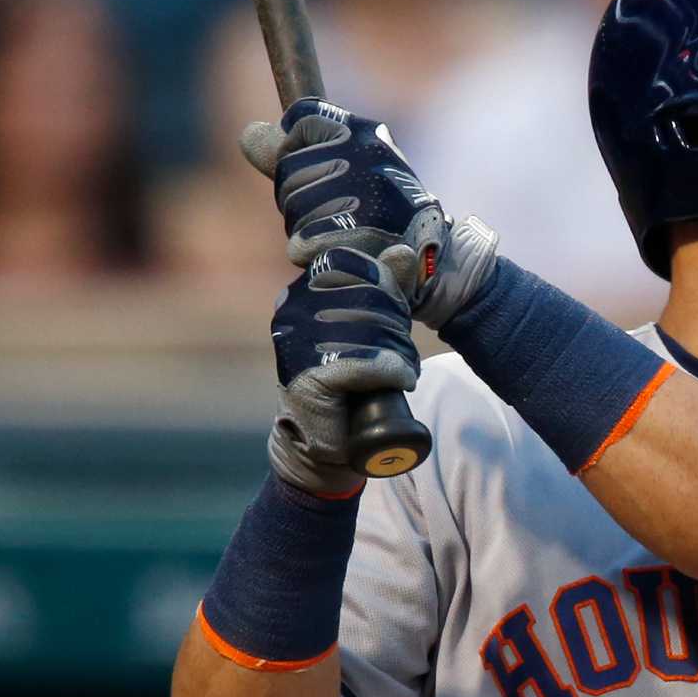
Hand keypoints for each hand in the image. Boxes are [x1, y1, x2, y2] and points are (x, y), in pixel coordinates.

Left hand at [241, 98, 497, 329]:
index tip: (315, 173)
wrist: (433, 260)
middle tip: (327, 213)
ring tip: (333, 235)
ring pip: (294, 204)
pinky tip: (323, 254)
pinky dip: (306, 251)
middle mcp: (368, 155)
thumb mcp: (342, 172)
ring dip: (302, 228)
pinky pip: (304, 240)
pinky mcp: (363, 238)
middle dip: (295, 197)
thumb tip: (248, 136)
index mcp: (363, 132)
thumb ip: (290, 155)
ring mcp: (369, 195)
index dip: (294, 150)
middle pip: (289, 167)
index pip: (301, 121)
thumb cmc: (380, 213)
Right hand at [269, 247, 419, 494]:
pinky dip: (392, 371)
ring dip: (399, 352)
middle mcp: (292, 311)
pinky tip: (399, 380)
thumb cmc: (350, 383)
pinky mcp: (308, 377)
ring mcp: (296, 344)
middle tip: (404, 351)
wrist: (325, 445)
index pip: (351, 265)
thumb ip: (385, 287)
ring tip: (403, 371)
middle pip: (367, 296)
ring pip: (370, 329)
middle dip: (397, 324)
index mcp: (303, 291)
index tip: (396, 317)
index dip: (385, 287)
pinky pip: (365, 362)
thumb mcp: (371, 327)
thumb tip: (405, 251)